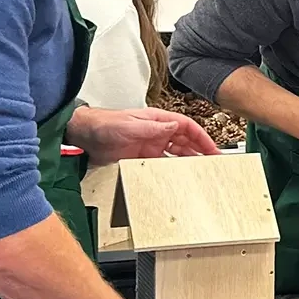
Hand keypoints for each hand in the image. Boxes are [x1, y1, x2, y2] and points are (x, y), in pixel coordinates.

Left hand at [65, 107, 222, 165]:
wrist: (84, 135)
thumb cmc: (104, 123)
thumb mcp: (130, 124)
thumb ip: (153, 127)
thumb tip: (174, 126)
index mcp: (158, 120)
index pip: (187, 127)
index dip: (202, 138)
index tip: (213, 149)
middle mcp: (157, 133)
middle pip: (186, 142)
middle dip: (201, 152)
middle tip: (214, 164)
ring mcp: (151, 146)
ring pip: (177, 154)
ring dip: (189, 162)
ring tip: (201, 172)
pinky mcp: (142, 158)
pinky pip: (162, 165)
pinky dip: (172, 171)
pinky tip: (179, 178)